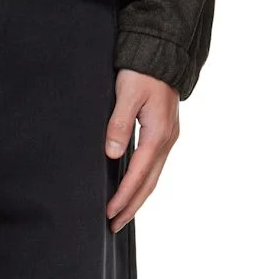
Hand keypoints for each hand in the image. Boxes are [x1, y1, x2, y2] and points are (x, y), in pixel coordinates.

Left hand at [104, 69, 180, 232]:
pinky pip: (154, 164)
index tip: (109, 213)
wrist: (162, 53)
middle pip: (149, 183)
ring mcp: (169, 137)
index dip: (124, 196)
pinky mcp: (165, 131)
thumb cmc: (142, 71)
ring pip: (153, 176)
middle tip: (114, 225)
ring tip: (123, 213)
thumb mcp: (127, 93)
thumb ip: (119, 124)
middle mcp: (167, 140)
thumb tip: (113, 155)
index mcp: (158, 134)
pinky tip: (134, 184)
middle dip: (132, 206)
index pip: (138, 174)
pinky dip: (144, 180)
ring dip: (138, 196)